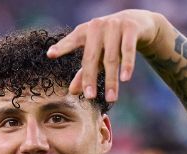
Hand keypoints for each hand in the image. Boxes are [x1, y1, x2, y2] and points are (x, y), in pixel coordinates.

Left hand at [47, 9, 165, 102]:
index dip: (61, 47)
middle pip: (91, 57)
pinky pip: (128, 50)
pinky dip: (127, 65)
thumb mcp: (97, 55)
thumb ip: (84, 72)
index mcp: (84, 32)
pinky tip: (125, 79)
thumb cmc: (110, 41)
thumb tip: (72, 92)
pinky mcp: (131, 28)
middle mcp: (97, 26)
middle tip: (89, 97)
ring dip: (111, 80)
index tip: (50, 54)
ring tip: (111, 98)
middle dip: (90, 79)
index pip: (71, 41)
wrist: (136, 22)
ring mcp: (114, 25)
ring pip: (111, 58)